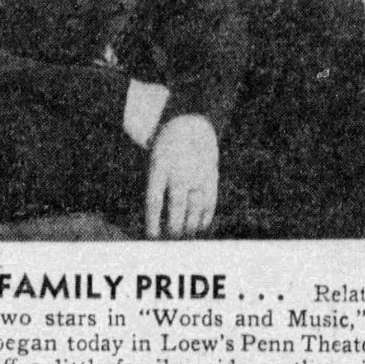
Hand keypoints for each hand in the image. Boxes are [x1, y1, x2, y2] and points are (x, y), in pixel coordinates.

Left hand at [146, 114, 218, 238]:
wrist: (192, 124)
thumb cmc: (166, 151)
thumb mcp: (154, 163)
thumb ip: (156, 188)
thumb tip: (157, 224)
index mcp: (159, 167)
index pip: (155, 200)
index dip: (153, 222)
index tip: (152, 238)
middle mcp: (180, 170)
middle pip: (177, 205)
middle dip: (174, 227)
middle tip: (171, 239)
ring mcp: (198, 172)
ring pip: (196, 206)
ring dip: (190, 225)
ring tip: (185, 236)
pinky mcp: (212, 175)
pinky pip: (210, 201)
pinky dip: (205, 217)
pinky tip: (199, 227)